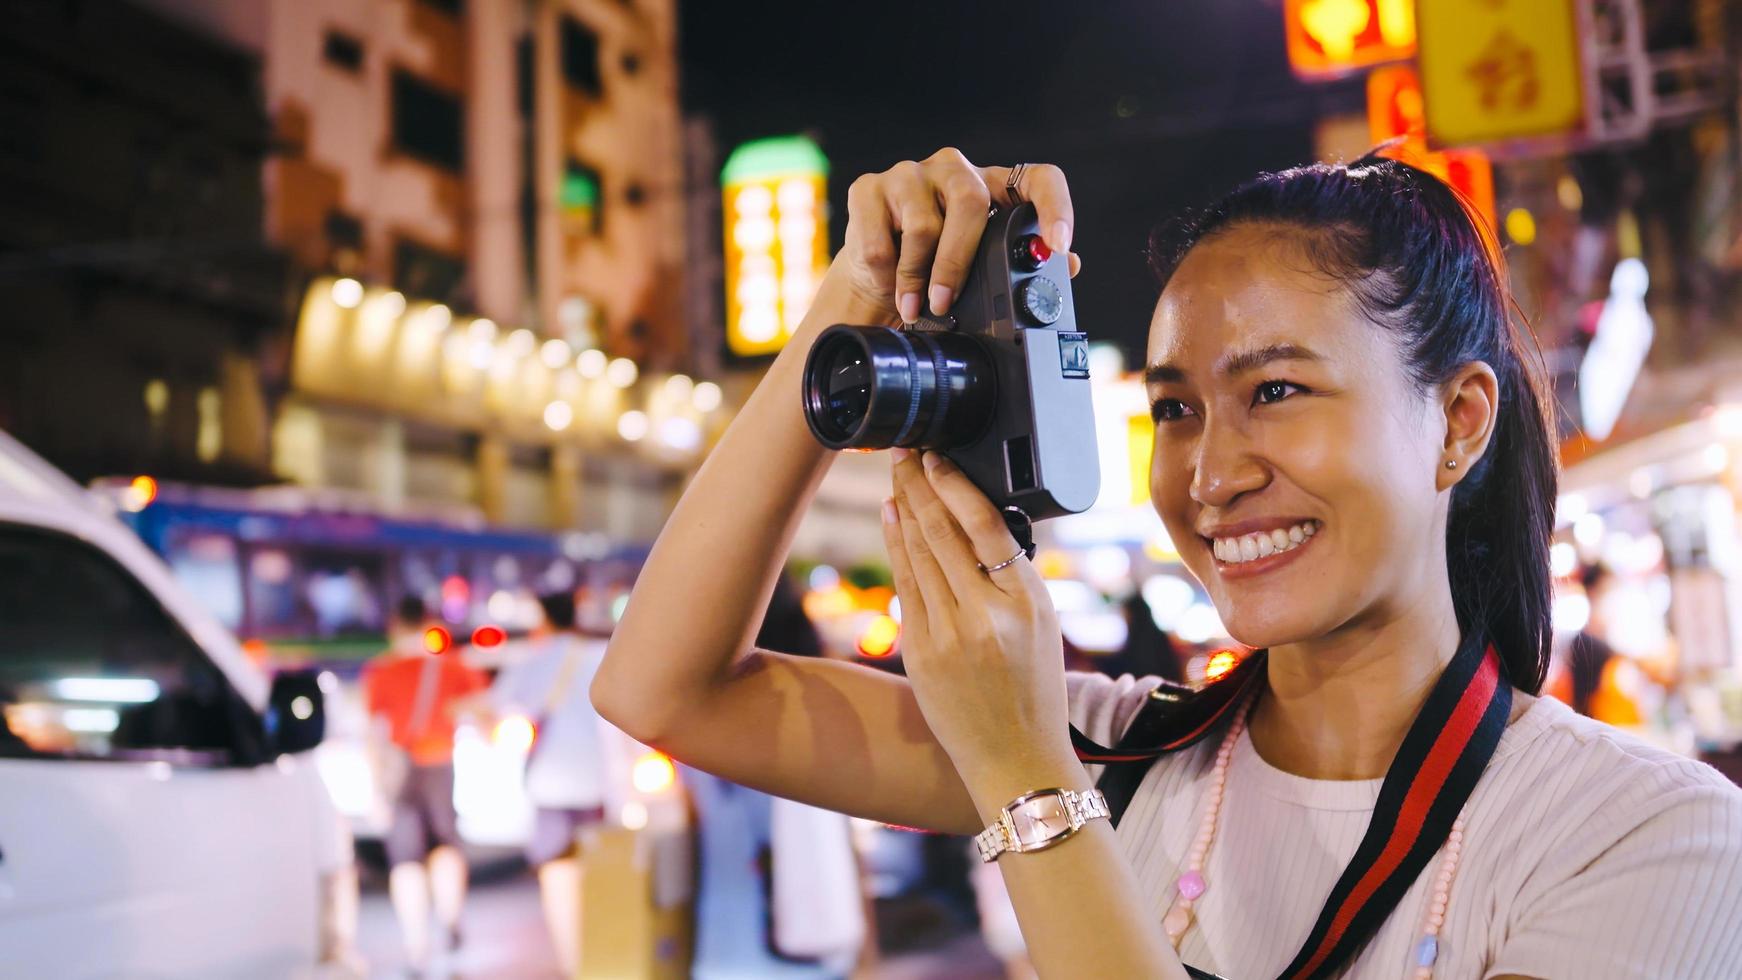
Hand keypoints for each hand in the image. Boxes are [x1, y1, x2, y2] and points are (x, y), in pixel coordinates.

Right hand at [842, 148, 1080, 323]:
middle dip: (958, 261)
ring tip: (915, 305)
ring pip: (923, 224)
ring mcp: (910, 174)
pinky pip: (881, 237)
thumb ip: (1018, 264)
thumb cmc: (934, 271)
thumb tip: (1068, 266)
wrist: (876, 279)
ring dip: (917, 277)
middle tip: (946, 302)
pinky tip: (888, 283)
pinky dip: (886, 273)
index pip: (1038, 178)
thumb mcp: (981, 269)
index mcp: (993, 187)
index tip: (1058, 245)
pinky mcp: (868, 188)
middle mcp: (954, 170)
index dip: (1054, 206)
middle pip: (970, 200)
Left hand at [881, 449, 1079, 804]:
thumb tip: (977, 527)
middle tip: (904, 450)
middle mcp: (988, 615)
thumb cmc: (1035, 693)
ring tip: (896, 475)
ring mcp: (949, 635)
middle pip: (944, 533)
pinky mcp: (921, 653)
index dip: (954, 486)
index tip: (936, 457)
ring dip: (904, 508)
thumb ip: (1013, 581)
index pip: (986, 526)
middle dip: (920, 486)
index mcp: (1029, 603)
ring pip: (919, 555)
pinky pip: (907, 587)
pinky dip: (898, 547)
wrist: (1017, 761)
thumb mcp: (1043, 628)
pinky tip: (892, 519)